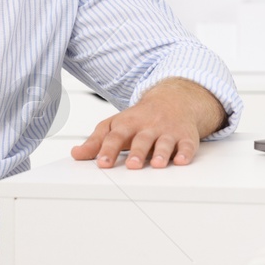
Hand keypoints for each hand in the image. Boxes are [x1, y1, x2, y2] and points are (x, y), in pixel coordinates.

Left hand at [71, 77, 226, 169]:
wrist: (174, 99)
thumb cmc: (140, 117)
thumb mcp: (116, 124)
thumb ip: (96, 141)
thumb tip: (76, 155)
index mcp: (128, 124)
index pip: (116, 136)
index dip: (108, 150)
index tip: (102, 163)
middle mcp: (148, 126)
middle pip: (142, 139)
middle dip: (138, 152)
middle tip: (132, 165)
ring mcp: (168, 130)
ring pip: (165, 142)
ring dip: (162, 153)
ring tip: (158, 164)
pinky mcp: (186, 136)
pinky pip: (188, 144)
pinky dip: (186, 152)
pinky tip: (182, 160)